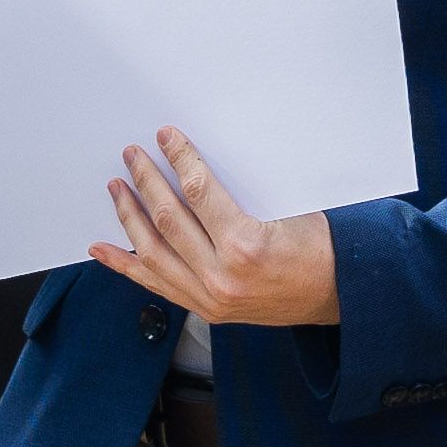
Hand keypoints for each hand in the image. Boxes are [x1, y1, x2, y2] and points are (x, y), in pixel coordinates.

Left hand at [90, 127, 338, 326]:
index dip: (179, 159)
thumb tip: (198, 163)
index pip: (198, 193)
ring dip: (130, 216)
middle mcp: (222, 277)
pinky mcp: (207, 309)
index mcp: (246, 247)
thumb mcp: (289, 211)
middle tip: (133, 155)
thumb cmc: (323, 248)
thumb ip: (240, 194)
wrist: (344, 295)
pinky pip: (156, 284)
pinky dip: (125, 265)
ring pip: (153, 252)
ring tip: (116, 189)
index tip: (165, 137)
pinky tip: (102, 250)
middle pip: (168, 219)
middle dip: (146, 181)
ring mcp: (211, 298)